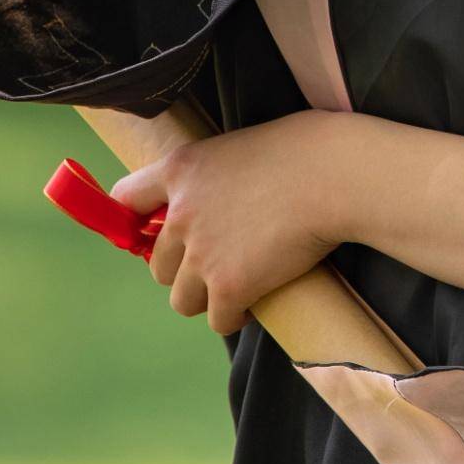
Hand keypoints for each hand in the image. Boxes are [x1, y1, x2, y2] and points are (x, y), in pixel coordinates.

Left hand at [111, 116, 370, 338]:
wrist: (338, 176)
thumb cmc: (309, 150)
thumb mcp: (246, 145)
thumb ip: (221, 172)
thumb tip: (232, 191)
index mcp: (182, 170)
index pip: (126, 199)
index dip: (134, 220)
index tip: (153, 232)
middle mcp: (181, 214)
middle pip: (158, 264)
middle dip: (185, 269)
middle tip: (218, 265)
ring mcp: (202, 253)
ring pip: (183, 299)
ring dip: (206, 298)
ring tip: (235, 290)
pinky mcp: (229, 285)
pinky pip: (219, 319)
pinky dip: (234, 317)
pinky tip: (253, 306)